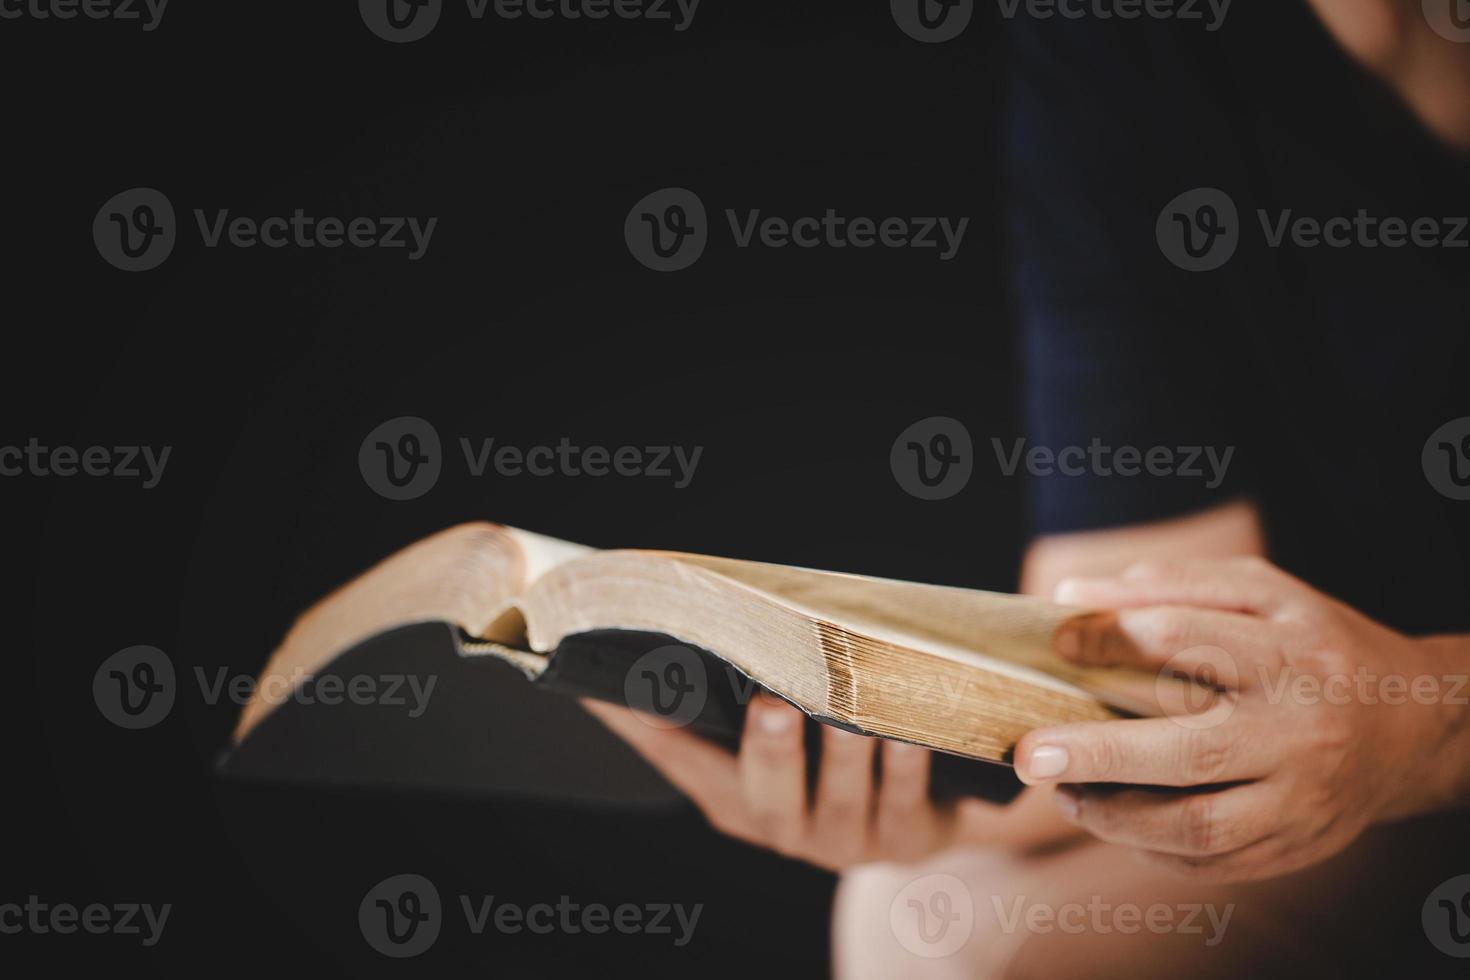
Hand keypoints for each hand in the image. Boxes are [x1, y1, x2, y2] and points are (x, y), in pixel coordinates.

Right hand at [581, 693, 998, 870]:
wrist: (927, 809)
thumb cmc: (826, 751)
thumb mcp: (770, 733)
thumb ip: (713, 698)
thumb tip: (638, 642)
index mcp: (733, 800)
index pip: (680, 759)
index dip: (647, 727)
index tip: (623, 689)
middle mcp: (782, 828)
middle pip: (768, 794)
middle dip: (767, 750)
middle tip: (769, 705)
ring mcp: (845, 840)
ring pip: (841, 798)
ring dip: (842, 754)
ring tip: (846, 713)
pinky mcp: (908, 837)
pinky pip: (905, 798)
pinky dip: (905, 763)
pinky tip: (907, 731)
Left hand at [1015, 556, 1469, 881]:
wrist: (1410, 726)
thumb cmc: (1311, 646)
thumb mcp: (1263, 593)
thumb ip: (1170, 585)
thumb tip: (1072, 593)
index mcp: (1288, 656)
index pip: (1189, 643)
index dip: (1114, 638)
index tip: (1056, 641)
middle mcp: (1297, 733)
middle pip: (1190, 751)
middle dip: (1100, 754)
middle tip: (1030, 752)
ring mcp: (1298, 801)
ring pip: (1197, 827)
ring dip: (1114, 815)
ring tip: (1061, 791)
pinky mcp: (1292, 848)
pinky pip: (1209, 863)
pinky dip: (1147, 847)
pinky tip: (1108, 816)